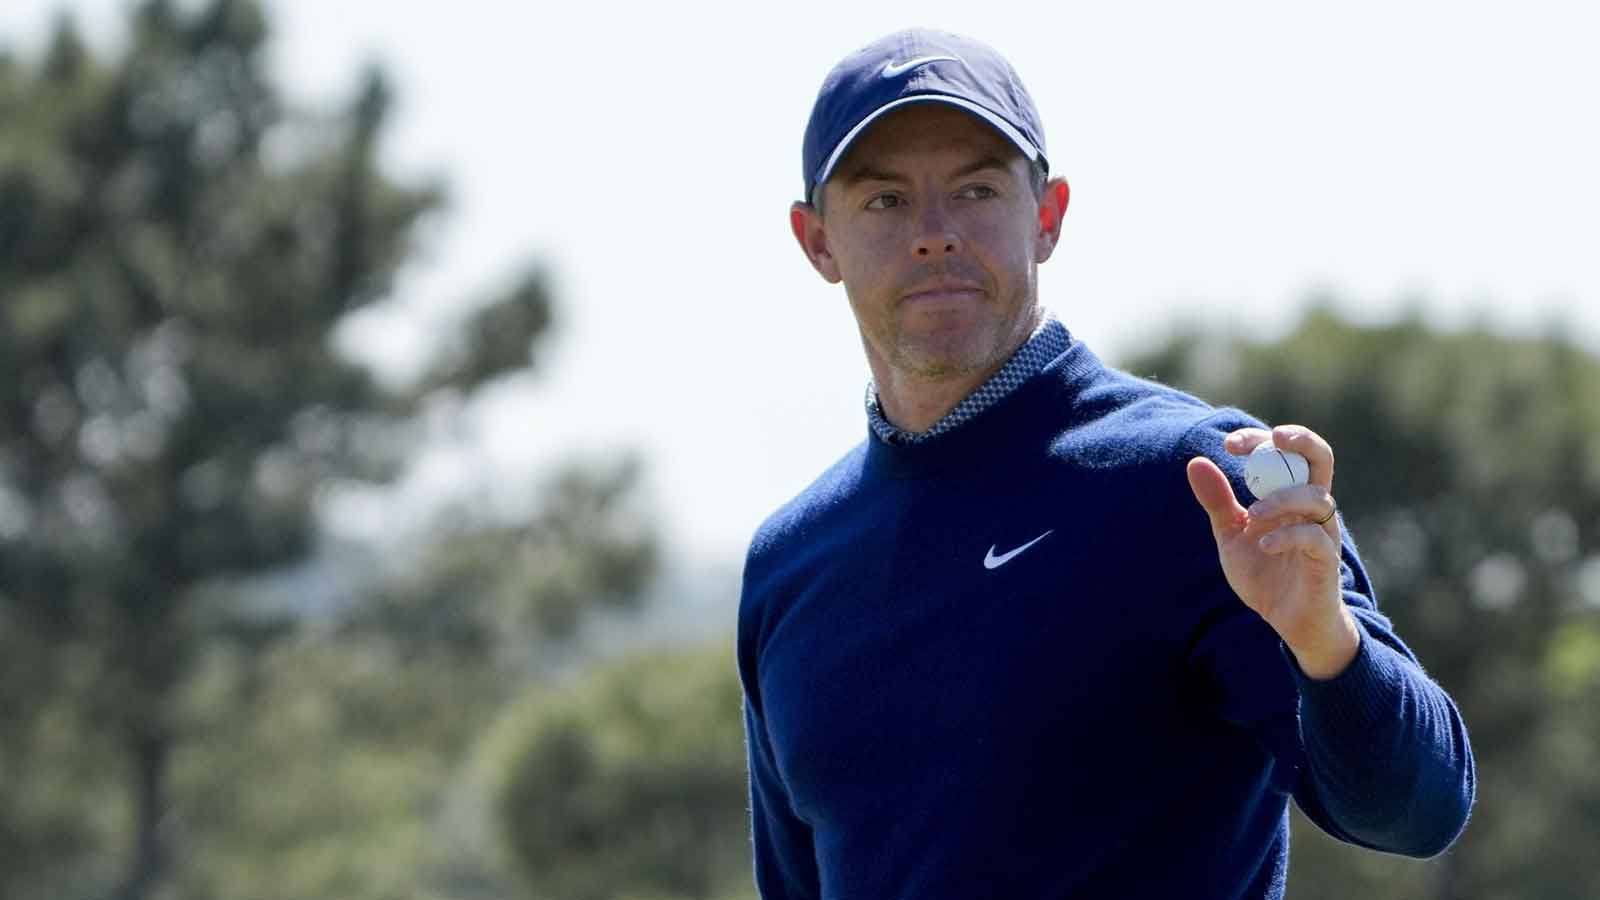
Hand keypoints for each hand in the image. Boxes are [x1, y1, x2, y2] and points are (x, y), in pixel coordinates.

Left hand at [1186, 424, 1359, 679]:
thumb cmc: (1264, 573)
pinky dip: (1287, 536)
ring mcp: (1322, 533)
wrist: (1286, 620)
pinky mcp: (1325, 561)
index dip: (1261, 439)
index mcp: (1290, 495)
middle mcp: (1311, 507)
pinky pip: (1315, 539)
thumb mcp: (1231, 535)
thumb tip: (1195, 461)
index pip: (1286, 452)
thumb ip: (1218, 502)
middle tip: (1274, 437)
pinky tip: (1263, 545)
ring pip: (1318, 497)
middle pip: (1321, 458)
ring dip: (1284, 498)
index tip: (1230, 444)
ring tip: (1254, 514)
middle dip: (1301, 440)